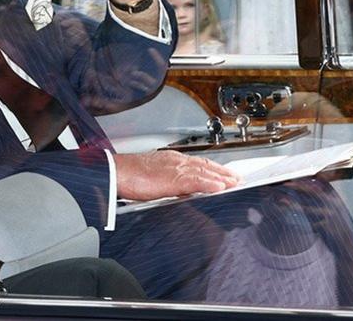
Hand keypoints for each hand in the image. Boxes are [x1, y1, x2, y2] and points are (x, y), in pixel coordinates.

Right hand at [113, 149, 239, 200]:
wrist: (115, 172)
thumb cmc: (127, 175)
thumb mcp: (153, 178)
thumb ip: (168, 182)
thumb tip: (179, 192)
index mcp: (171, 160)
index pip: (198, 163)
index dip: (214, 169)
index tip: (225, 174)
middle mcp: (176, 161)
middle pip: (206, 166)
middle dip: (223, 172)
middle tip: (237, 178)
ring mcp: (175, 168)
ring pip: (205, 172)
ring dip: (222, 177)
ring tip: (235, 183)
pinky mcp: (172, 178)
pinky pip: (196, 181)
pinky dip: (210, 184)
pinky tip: (220, 188)